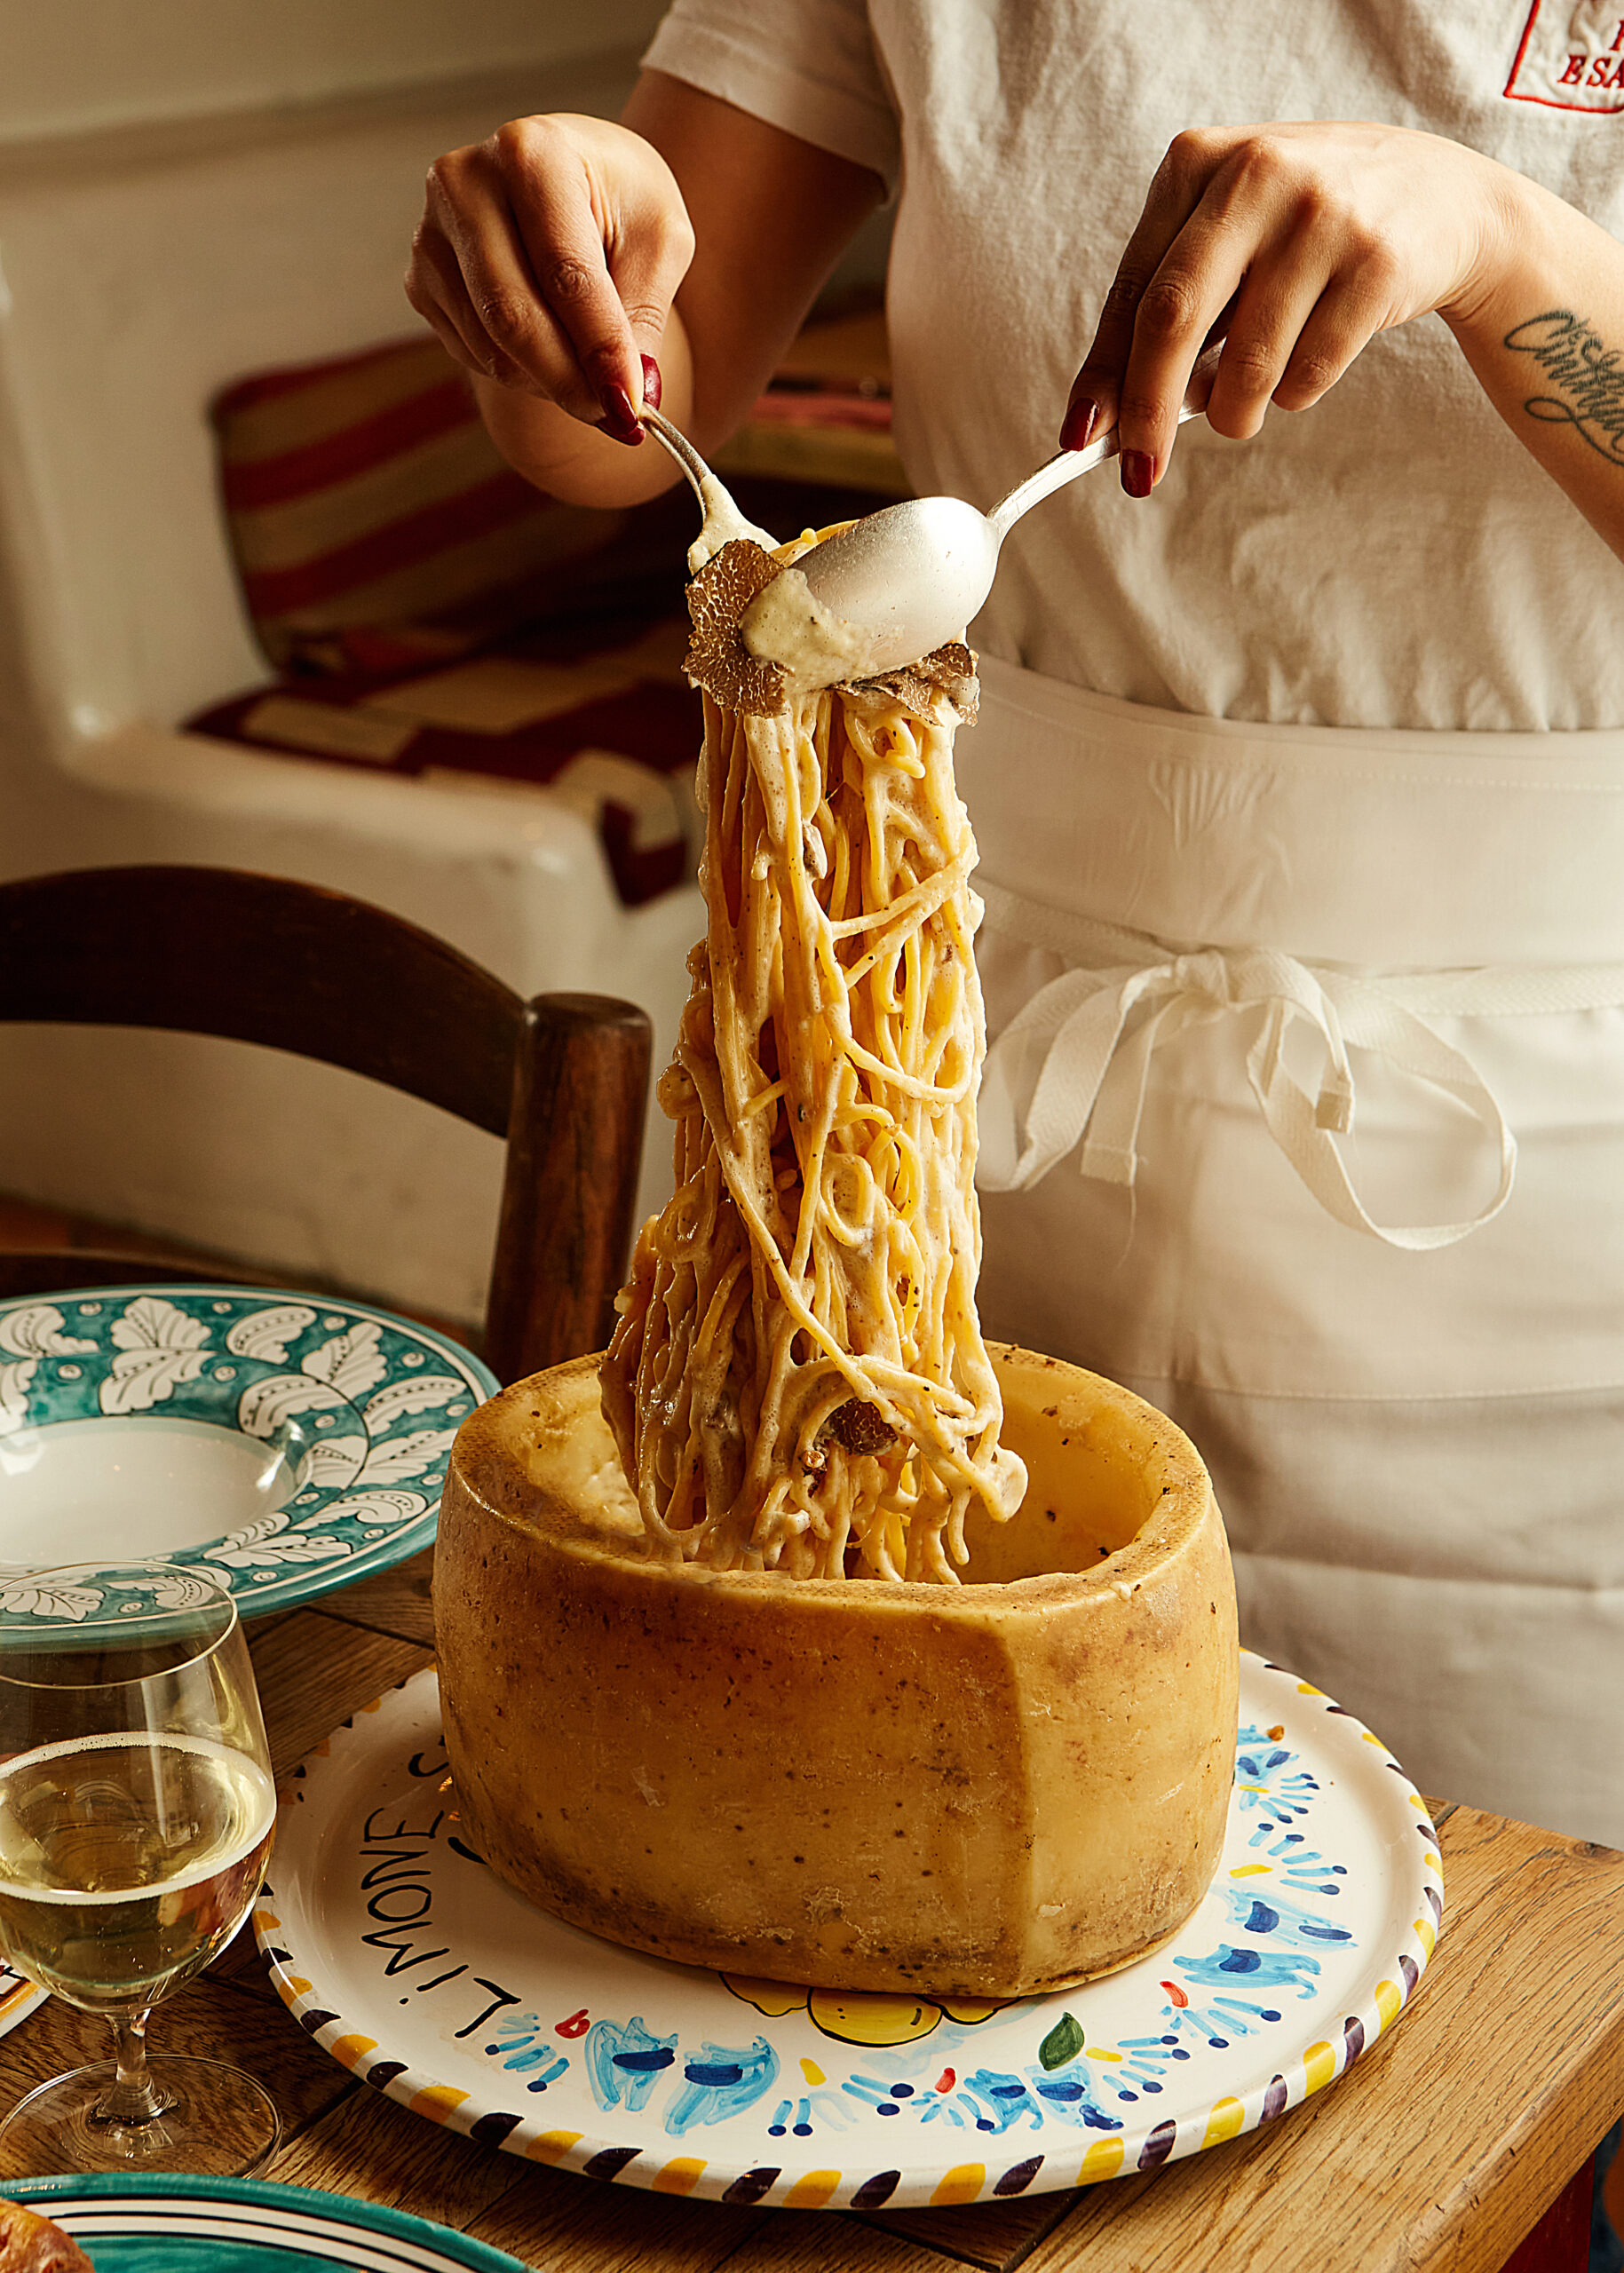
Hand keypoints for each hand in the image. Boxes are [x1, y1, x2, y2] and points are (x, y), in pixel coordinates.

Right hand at [406, 112, 695, 443]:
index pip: (564, 274)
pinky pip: (471, 353)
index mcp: (531, 153)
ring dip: (548, 381)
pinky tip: (550, 346)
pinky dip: (519, 372)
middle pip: (511, 315)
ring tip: (590, 370)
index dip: (599, 348)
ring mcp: (432, 231)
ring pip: (490, 346)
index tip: (631, 405)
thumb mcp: (659, 241)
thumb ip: (642, 317)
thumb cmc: (621, 200)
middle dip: (568, 380)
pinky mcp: (421, 277)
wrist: (575, 175)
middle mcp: (465, 182)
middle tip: (615, 416)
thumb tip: (627, 400)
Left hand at [1060, 122, 1505, 491]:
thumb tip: (1104, 418)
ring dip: (1233, 415)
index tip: (1079, 439)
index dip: (1105, 374)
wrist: (1442, 198)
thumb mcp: (1228, 237)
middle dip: (1149, 413)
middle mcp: (1256, 176)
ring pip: (1245, 366)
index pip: (1133, 291)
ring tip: (1243, 406)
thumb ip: (1170, 307)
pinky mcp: (1376, 262)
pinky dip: (1295, 395)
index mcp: (1198, 162)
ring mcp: (1321, 215)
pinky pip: (1307, 375)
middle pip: (1173, 320)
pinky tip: (1311, 355)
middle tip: (1140, 473)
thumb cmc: (1304, 230)